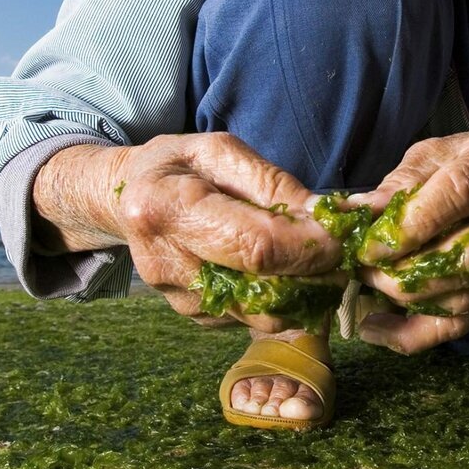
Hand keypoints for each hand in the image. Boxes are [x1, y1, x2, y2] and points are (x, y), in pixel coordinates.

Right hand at [32, 133, 343, 330]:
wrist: (126, 199)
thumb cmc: (178, 166)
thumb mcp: (221, 152)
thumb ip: (273, 184)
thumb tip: (327, 216)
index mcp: (167, 209)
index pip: (255, 246)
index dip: (309, 246)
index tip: (342, 236)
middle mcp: (166, 264)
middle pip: (263, 290)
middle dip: (315, 276)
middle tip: (341, 253)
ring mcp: (177, 299)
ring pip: (263, 314)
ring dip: (302, 292)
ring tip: (314, 258)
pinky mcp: (193, 317)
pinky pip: (252, 317)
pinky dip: (278, 298)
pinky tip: (280, 269)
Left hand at [350, 122, 468, 353]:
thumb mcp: (434, 154)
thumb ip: (399, 183)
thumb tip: (357, 213)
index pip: (460, 194)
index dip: (412, 225)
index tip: (369, 246)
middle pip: (466, 255)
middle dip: (405, 270)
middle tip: (363, 267)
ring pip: (464, 294)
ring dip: (407, 298)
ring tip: (369, 286)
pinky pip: (464, 321)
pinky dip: (415, 333)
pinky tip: (377, 329)